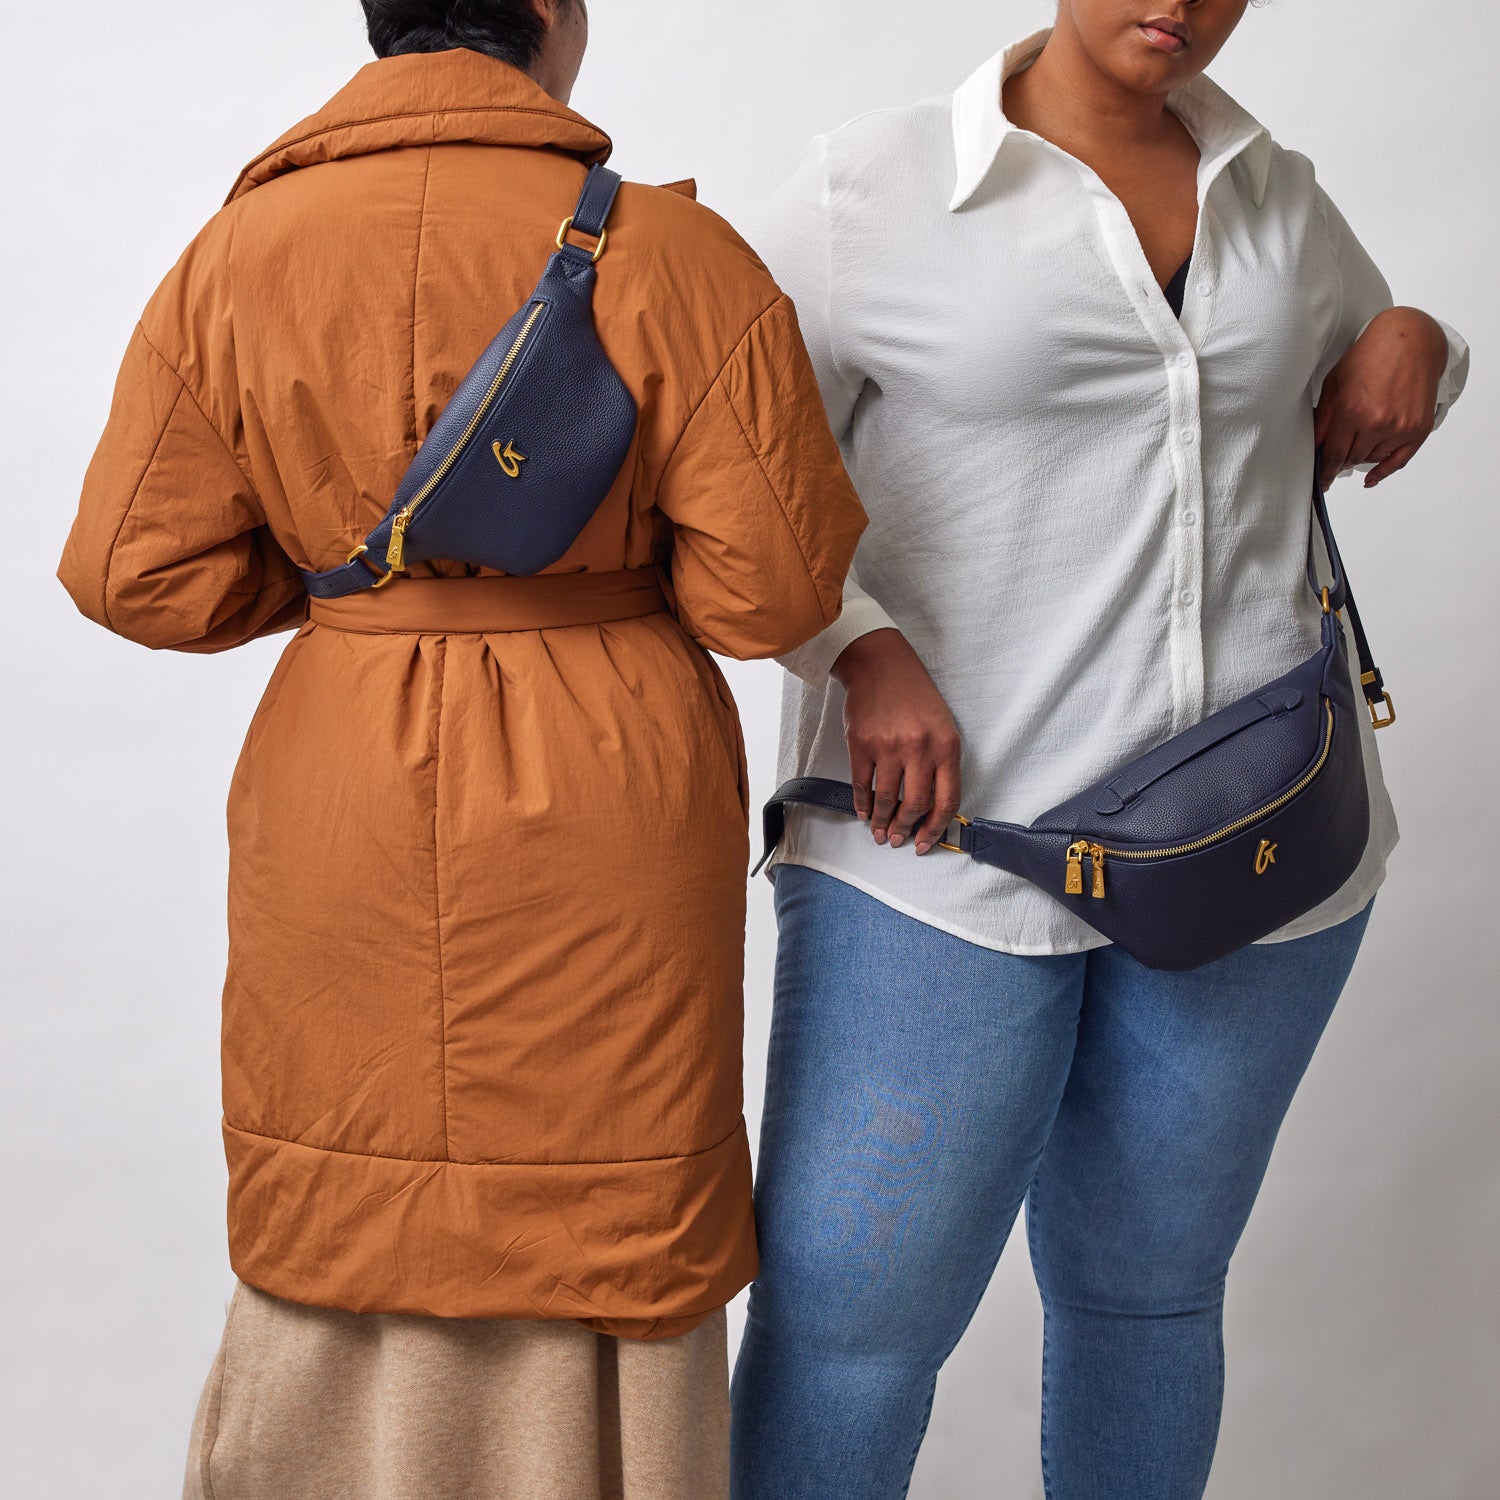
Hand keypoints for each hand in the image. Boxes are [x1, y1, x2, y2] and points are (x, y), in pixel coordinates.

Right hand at [830, 628, 962, 855]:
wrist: (881, 665)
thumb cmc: (914, 696)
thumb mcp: (942, 727)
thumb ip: (940, 764)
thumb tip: (930, 806)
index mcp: (946, 747)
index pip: (947, 800)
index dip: (935, 828)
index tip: (926, 842)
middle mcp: (919, 749)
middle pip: (915, 805)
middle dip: (906, 829)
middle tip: (897, 839)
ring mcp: (889, 747)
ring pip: (886, 799)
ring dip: (881, 821)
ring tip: (878, 832)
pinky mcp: (862, 744)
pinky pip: (862, 784)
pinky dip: (861, 803)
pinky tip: (863, 812)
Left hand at [1315, 306, 1449, 490]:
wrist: (1412, 340)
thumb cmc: (1371, 357)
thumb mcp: (1335, 383)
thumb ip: (1324, 418)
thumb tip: (1314, 446)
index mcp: (1353, 411)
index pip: (1333, 454)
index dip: (1325, 470)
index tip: (1322, 481)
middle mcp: (1378, 422)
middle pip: (1352, 459)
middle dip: (1341, 461)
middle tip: (1334, 460)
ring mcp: (1401, 427)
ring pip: (1372, 459)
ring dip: (1361, 458)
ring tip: (1355, 446)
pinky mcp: (1419, 428)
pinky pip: (1399, 461)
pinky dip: (1384, 471)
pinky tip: (1370, 479)